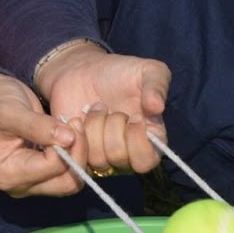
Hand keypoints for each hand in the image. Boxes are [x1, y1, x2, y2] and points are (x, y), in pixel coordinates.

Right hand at [0, 69, 85, 197]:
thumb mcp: (11, 111)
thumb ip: (38, 126)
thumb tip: (70, 139)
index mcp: (8, 174)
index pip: (52, 167)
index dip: (67, 144)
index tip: (70, 119)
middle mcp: (21, 186)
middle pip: (66, 183)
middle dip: (78, 154)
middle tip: (77, 123)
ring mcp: (33, 183)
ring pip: (72, 181)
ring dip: (80, 155)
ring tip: (75, 127)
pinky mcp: (44, 175)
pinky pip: (70, 173)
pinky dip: (77, 156)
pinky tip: (73, 133)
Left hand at [34, 42, 168, 176]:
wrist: (83, 70)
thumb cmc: (121, 72)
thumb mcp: (148, 70)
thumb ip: (158, 85)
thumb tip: (158, 107)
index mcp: (150, 140)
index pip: (147, 161)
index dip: (138, 142)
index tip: (134, 117)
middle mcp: (127, 154)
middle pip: (119, 157)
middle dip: (112, 126)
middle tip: (109, 106)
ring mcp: (101, 156)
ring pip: (97, 158)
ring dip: (93, 127)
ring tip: (94, 108)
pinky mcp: (78, 154)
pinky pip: (76, 157)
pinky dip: (75, 134)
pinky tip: (76, 118)